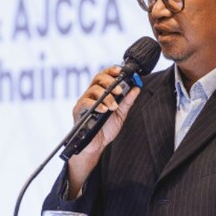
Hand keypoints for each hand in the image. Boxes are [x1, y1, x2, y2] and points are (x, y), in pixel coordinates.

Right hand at [67, 66, 139, 197]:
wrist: (96, 145)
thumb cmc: (106, 129)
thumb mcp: (120, 114)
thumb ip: (127, 101)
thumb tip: (137, 88)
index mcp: (102, 92)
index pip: (105, 75)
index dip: (112, 70)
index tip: (121, 71)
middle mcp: (92, 94)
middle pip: (98, 78)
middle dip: (110, 81)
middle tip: (119, 90)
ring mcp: (84, 102)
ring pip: (93, 90)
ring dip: (107, 97)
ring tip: (113, 106)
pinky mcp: (79, 111)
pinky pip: (86, 102)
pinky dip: (97, 104)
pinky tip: (104, 110)